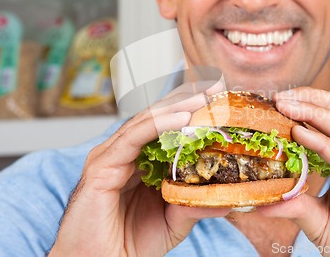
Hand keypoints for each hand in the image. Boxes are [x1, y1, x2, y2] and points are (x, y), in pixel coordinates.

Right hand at [49, 81, 229, 256]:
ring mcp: (111, 156)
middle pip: (157, 117)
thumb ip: (195, 204)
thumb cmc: (128, 244)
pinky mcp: (101, 165)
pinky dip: (156, 125)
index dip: (190, 110)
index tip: (218, 98)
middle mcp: (124, 153)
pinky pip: (132, 138)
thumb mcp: (172, 221)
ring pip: (146, 122)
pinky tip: (180, 119)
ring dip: (176, 108)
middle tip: (214, 88)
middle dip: (186, 101)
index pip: (167, 126)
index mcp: (140, 161)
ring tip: (203, 100)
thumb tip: (228, 198)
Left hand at [257, 87, 329, 256]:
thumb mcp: (319, 219)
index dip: (311, 102)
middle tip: (280, 96)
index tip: (280, 98)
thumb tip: (261, 202)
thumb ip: (295, 205)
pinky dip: (323, 145)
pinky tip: (300, 134)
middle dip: (311, 99)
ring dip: (313, 113)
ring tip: (285, 106)